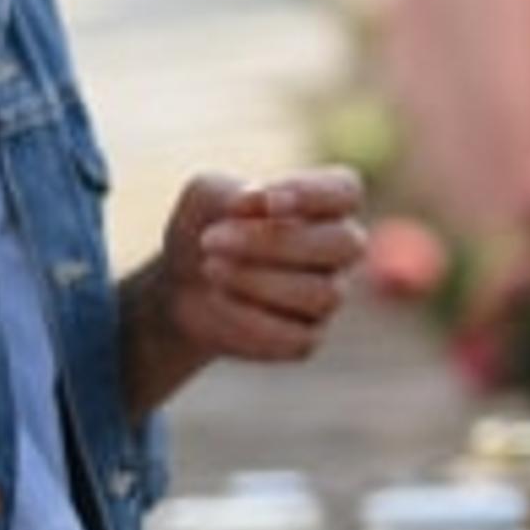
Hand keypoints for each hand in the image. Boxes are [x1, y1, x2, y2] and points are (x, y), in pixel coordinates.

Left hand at [129, 167, 370, 410]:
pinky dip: (247, 321)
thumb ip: (230, 193)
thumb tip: (259, 202)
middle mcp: (339, 249)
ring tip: (209, 269)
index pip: (346, 192)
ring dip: (255, 281)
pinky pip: (295, 337)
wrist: (183, 286)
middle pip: (343, 244)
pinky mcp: (307, 338)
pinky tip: (218, 302)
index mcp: (326, 204)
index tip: (268, 201)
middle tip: (210, 240)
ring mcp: (329, 295)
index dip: (314, 195)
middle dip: (273, 242)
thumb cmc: (206, 229)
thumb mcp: (204, 198)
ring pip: (322, 294)